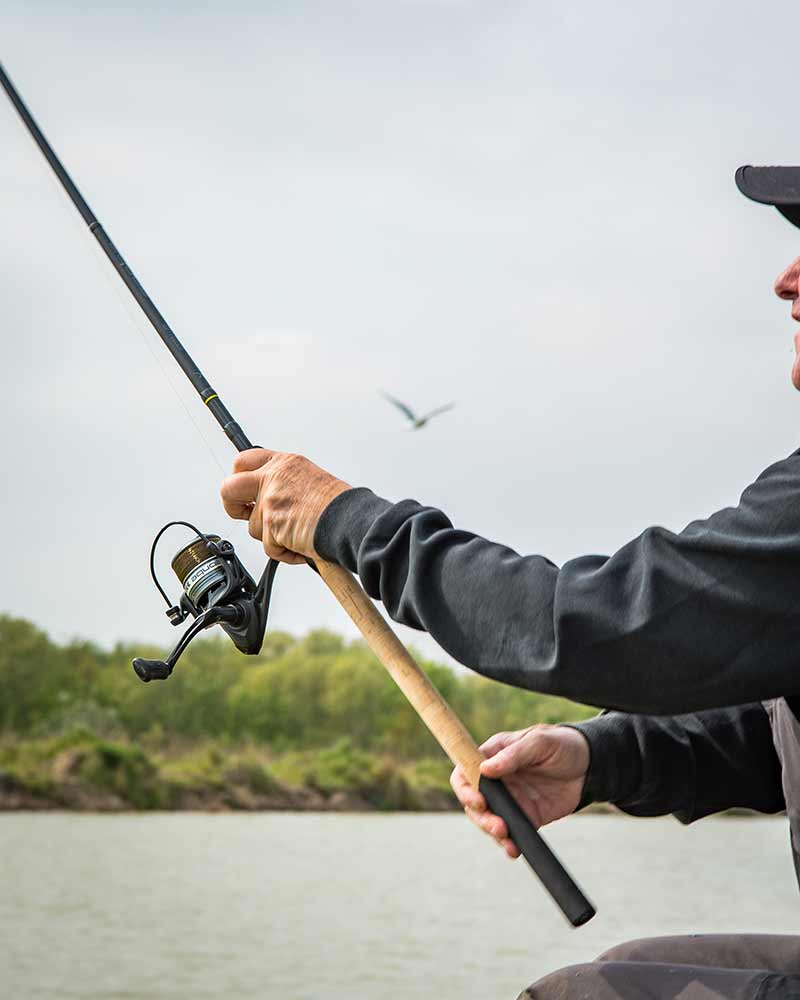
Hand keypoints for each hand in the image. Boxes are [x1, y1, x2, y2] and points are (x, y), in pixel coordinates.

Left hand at [220, 448, 350, 562]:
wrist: (350, 519)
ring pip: (252, 527)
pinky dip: (284, 553)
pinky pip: (269, 547)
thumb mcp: (309, 477)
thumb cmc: (338, 503)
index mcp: (282, 463)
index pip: (243, 461)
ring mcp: (270, 501)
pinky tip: (300, 544)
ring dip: (271, 536)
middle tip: (244, 514)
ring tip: (296, 533)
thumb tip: (269, 496)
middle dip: (231, 506)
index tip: (244, 492)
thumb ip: (284, 483)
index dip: (239, 478)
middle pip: (228, 488)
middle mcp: (273, 479)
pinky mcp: (271, 525)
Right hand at [450, 724, 589, 857]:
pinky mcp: (526, 815)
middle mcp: (497, 779)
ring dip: (492, 832)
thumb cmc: (562, 743)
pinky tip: (514, 849)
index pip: (465, 771)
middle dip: (481, 817)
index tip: (479, 801)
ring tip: (508, 840)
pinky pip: (511, 832)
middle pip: (473, 801)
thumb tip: (485, 769)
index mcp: (494, 755)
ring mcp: (510, 798)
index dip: (464, 788)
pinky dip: (509, 843)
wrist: (591, 764)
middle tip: (499, 827)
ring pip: (488, 820)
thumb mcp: (540, 742)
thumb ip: (514, 755)